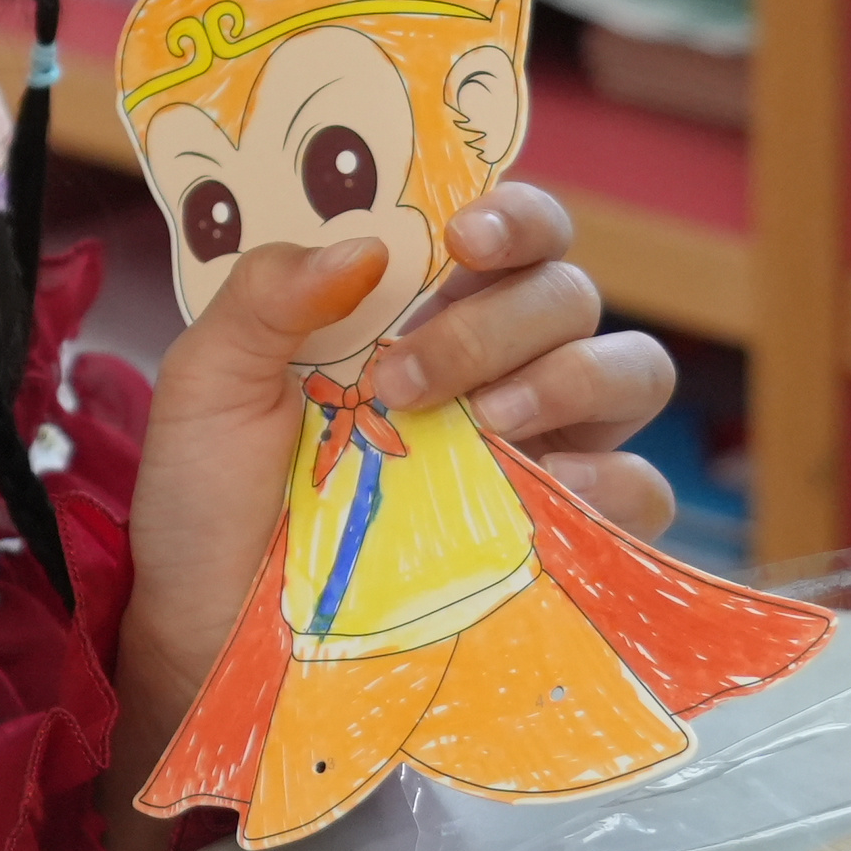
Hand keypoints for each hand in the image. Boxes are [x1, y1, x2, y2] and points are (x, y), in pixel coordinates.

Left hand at [103, 184, 673, 850]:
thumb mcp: (210, 381)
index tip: (460, 239)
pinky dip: (605, 479)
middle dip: (497, 321)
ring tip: (485, 425)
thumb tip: (363, 243)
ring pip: (630, 370)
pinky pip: (640, 489)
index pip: (508, 232)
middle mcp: (494, 366)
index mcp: (416, 310)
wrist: (210, 633)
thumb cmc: (209, 500)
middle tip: (407, 378)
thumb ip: (267, 292)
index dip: (511, 216)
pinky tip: (537, 491)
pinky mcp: (564, 537)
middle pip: (568, 294)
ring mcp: (538, 450)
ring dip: (569, 379)